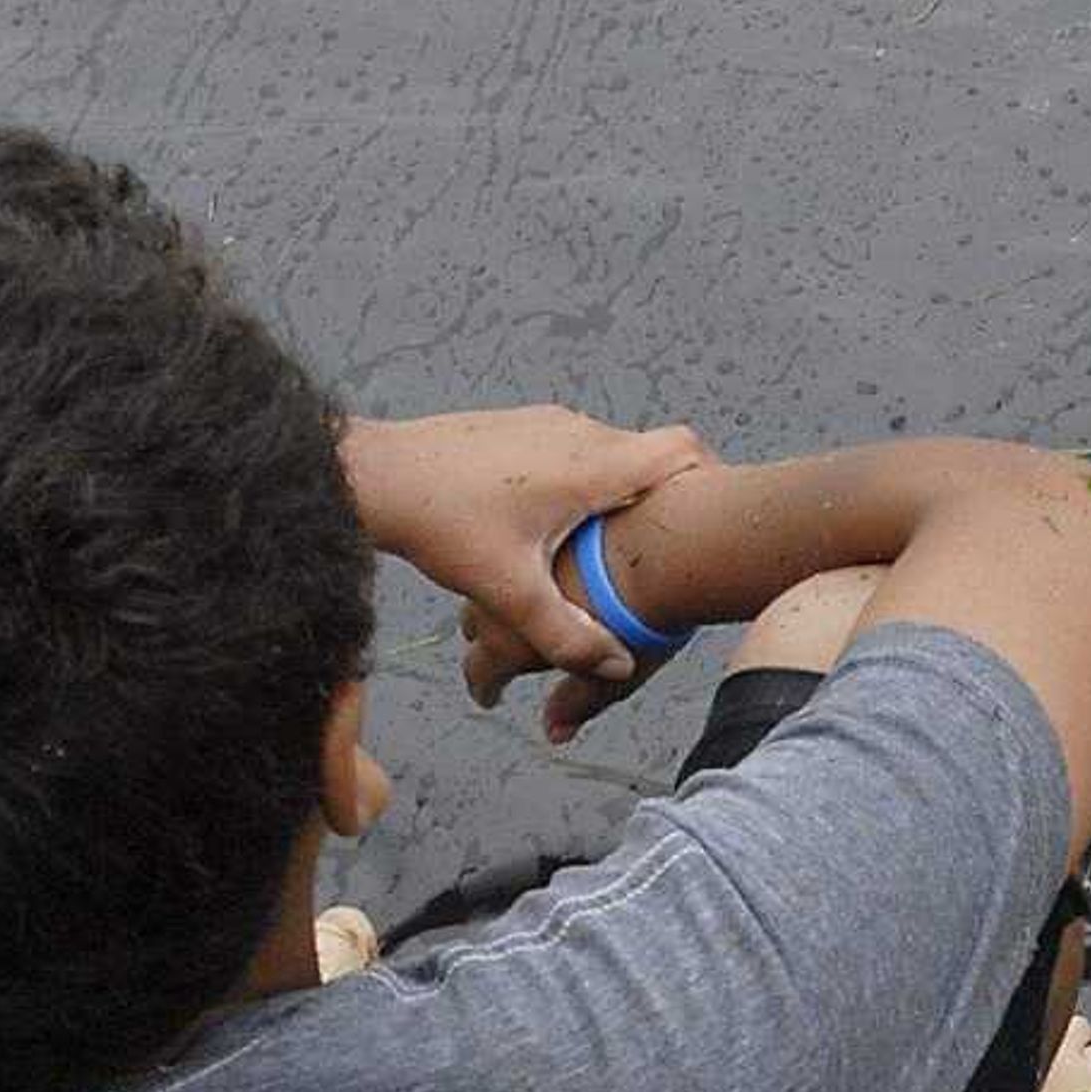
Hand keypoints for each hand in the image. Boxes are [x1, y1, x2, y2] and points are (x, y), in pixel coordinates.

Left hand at [341, 406, 712, 705]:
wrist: (375, 472)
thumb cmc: (442, 523)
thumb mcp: (507, 590)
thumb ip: (565, 635)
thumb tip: (617, 670)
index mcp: (591, 465)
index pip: (683, 451)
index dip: (712, 482)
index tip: (715, 521)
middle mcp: (579, 432)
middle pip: (654, 458)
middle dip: (667, 502)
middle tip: (665, 555)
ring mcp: (551, 421)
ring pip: (615, 455)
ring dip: (623, 496)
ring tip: (610, 550)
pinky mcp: (525, 424)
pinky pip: (580, 451)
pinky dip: (588, 485)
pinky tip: (558, 528)